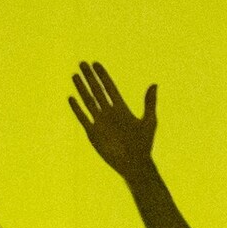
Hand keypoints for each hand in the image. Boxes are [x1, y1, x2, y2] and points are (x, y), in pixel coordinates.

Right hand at [65, 61, 159, 177]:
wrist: (134, 164)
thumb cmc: (144, 144)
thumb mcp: (149, 121)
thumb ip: (149, 103)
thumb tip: (154, 84)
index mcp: (121, 108)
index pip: (109, 87)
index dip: (103, 75)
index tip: (96, 63)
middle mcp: (109, 113)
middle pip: (97, 90)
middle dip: (90, 77)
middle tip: (82, 63)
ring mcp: (100, 122)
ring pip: (88, 101)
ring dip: (81, 88)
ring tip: (75, 75)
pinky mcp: (93, 133)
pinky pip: (83, 118)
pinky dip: (77, 108)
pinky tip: (71, 97)